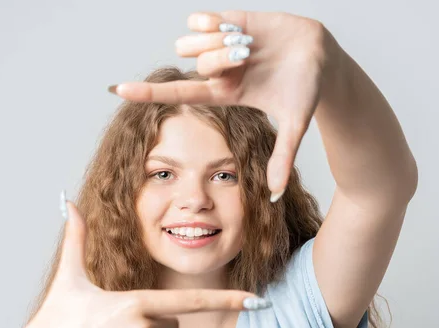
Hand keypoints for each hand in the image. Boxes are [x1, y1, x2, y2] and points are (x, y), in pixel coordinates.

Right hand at [7, 195, 266, 327]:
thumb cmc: (54, 318)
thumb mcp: (68, 277)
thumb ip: (76, 239)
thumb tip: (67, 202)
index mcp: (135, 302)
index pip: (191, 302)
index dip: (227, 301)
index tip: (257, 302)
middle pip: (173, 322)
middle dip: (155, 319)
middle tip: (119, 322)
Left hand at [110, 11, 342, 201]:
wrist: (321, 54)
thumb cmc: (307, 89)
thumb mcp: (294, 124)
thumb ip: (283, 158)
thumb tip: (277, 197)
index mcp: (224, 94)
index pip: (178, 94)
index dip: (148, 93)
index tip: (117, 89)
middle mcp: (216, 71)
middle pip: (193, 63)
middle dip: (220, 60)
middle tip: (248, 59)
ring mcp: (219, 45)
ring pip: (191, 42)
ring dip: (218, 42)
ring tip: (247, 44)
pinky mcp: (227, 20)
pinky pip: (198, 19)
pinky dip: (213, 22)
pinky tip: (234, 26)